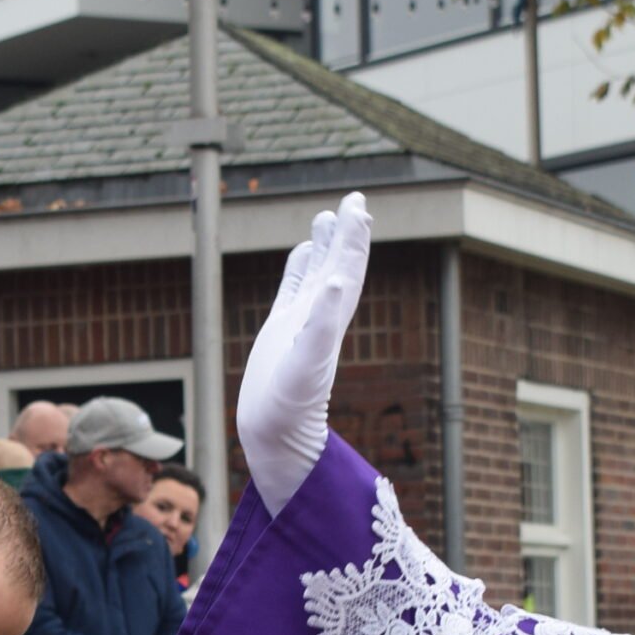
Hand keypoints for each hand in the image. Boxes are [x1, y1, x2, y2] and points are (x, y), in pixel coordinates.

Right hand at [237, 191, 371, 514]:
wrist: (276, 435)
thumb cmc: (292, 406)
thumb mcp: (307, 364)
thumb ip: (323, 323)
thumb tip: (336, 280)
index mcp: (330, 319)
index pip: (347, 270)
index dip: (354, 238)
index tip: (358, 206)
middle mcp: (320, 317)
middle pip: (338, 265)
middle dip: (346, 233)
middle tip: (352, 199)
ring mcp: (300, 322)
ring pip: (316, 274)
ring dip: (325, 245)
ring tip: (327, 215)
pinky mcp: (281, 331)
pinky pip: (293, 291)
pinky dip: (298, 268)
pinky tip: (302, 251)